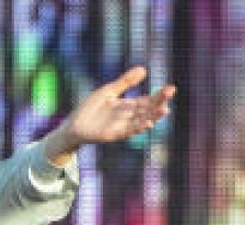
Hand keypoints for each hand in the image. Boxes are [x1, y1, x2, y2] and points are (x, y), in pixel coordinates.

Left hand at [46, 66, 175, 157]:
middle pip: (148, 109)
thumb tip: (144, 69)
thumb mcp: (108, 91)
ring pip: (142, 121)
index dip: (159, 95)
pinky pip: (129, 131)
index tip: (171, 88)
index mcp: (128, 106)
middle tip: (170, 93)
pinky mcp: (114, 134)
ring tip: (165, 110)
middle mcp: (128, 116)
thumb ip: (125, 82)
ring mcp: (122, 126)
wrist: (73, 125)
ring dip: (154, 116)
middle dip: (159, 102)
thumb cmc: (89, 109)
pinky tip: (147, 123)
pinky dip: (139, 127)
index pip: (147, 100)